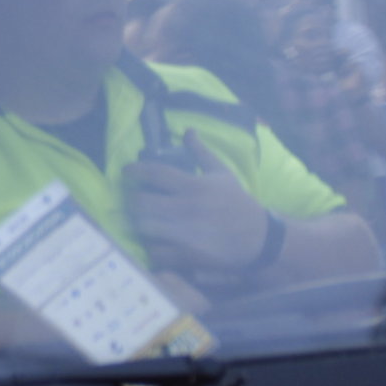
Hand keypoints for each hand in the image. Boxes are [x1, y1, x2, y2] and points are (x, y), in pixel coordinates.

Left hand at [124, 130, 271, 275]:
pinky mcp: (187, 255)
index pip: (155, 173)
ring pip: (144, 227)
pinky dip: (151, 248)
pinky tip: (155, 242)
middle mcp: (186, 208)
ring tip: (141, 220)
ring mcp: (185, 233)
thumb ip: (201, 152)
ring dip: (139, 223)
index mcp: (193, 186)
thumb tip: (188, 130)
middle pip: (141, 202)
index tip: (126, 171)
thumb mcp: (222, 174)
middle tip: (133, 200)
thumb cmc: (238, 202)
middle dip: (133, 200)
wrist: (260, 237)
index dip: (135, 170)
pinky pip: (156, 252)